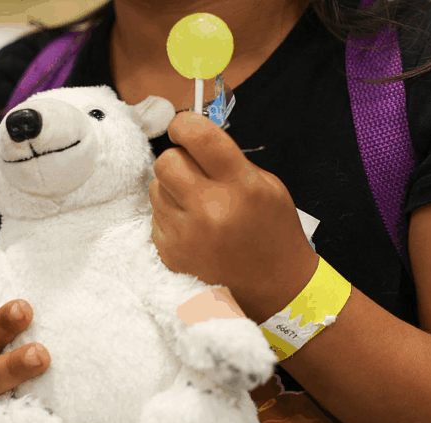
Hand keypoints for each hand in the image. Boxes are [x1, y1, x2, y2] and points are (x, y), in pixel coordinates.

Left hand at [149, 112, 317, 321]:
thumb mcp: (268, 187)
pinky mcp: (170, 254)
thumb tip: (194, 139)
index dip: (185, 124)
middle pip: (166, 161)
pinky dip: (170, 217)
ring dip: (172, 189)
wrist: (275, 290)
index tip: (184, 127)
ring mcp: (186, 235)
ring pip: (155, 188)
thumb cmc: (274, 234)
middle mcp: (209, 209)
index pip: (198, 136)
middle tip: (193, 172)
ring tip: (196, 205)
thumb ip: (230, 160)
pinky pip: (155, 218)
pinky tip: (193, 230)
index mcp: (240, 186)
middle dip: (178, 159)